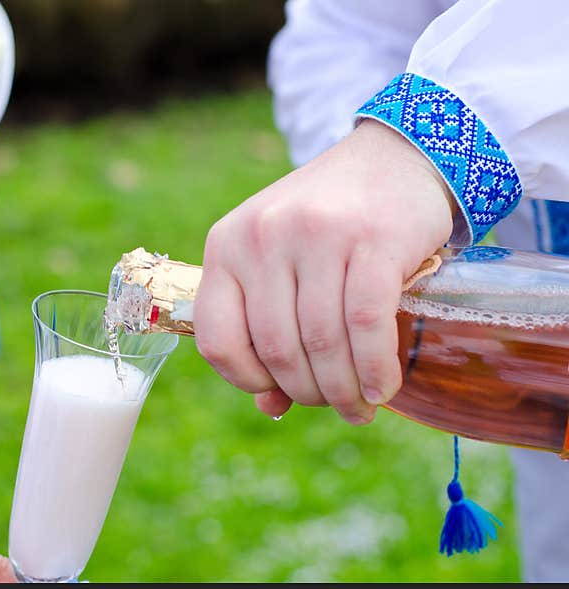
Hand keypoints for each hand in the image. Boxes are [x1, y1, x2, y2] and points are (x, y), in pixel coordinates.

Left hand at [195, 120, 454, 423]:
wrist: (395, 157)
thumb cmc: (329, 224)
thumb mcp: (280, 262)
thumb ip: (266, 327)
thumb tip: (269, 407)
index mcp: (226, 245)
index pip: (216, 338)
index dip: (244, 380)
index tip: (276, 393)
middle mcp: (262, 237)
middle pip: (276, 347)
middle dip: (307, 392)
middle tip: (334, 407)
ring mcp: (315, 234)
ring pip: (320, 341)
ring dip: (342, 390)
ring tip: (359, 407)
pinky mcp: (371, 239)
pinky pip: (365, 324)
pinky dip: (373, 368)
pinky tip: (381, 389)